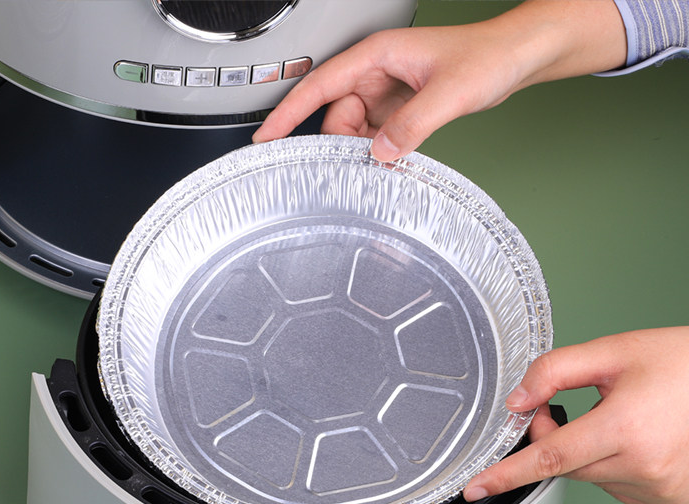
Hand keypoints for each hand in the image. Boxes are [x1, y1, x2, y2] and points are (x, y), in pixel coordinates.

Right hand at [253, 0, 625, 160]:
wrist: (515, 58)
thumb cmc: (486, 56)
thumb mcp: (451, 91)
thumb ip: (413, 124)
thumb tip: (380, 152)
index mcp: (376, 56)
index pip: (319, 86)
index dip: (288, 113)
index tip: (265, 137)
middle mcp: (375, 74)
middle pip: (334, 116)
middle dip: (337, 144)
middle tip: (347, 170)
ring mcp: (385, 94)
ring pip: (352, 131)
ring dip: (359, 152)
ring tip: (378, 164)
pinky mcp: (397, 111)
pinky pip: (373, 137)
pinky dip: (376, 153)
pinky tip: (388, 162)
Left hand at [462, 328, 688, 503]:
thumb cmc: (686, 364)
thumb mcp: (615, 352)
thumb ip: (555, 371)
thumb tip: (517, 400)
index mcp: (627, 428)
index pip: (548, 457)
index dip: (506, 473)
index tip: (476, 487)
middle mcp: (644, 466)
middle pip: (564, 465)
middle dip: (551, 439)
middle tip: (561, 408)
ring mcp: (658, 487)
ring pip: (588, 476)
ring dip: (584, 451)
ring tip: (618, 417)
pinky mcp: (667, 497)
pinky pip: (615, 485)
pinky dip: (609, 464)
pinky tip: (634, 438)